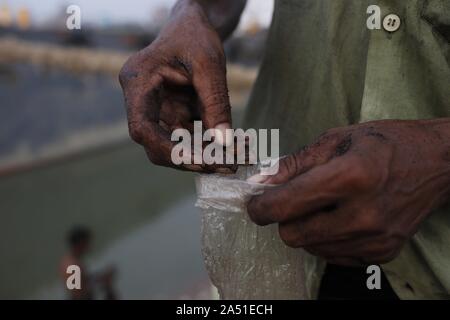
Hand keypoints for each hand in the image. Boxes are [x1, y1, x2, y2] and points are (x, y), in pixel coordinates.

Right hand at [119, 1, 233, 172]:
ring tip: (235, 160)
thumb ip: (216, 103)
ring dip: (203, 155)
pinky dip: (210, 144)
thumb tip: (225, 143)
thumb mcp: (209, 65)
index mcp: (138, 82)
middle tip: (225, 166)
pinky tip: (234, 147)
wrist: (195, 24)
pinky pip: (189, 136)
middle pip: (156, 143)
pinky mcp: (173, 113)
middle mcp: (142, 100)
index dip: (167, 150)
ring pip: (175, 144)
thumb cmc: (196, 35)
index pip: (142, 128)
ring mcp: (157, 108)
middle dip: (189, 158)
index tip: (198, 161)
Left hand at [247, 120, 449, 265]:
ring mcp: (375, 238)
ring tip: (327, 203)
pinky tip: (343, 216)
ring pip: (310, 247)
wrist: (437, 164)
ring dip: (307, 227)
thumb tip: (260, 183)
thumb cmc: (385, 144)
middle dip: (285, 218)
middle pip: (293, 235)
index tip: (254, 204)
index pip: (287, 205)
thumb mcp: (337, 138)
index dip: (260, 207)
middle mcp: (364, 214)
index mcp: (351, 176)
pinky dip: (327, 238)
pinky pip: (332, 255)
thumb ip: (295, 163)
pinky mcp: (382, 253)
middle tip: (296, 199)